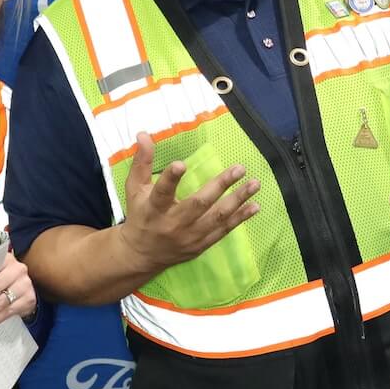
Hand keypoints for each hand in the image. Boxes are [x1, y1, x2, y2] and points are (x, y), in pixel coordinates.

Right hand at [115, 132, 261, 270]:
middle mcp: (173, 223)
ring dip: (238, 200)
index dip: (170, 178)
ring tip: (254, 184)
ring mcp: (189, 236)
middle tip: (238, 169)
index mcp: (153, 208)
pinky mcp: (201, 245)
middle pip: (198, 204)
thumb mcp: (134, 188)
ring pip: (217, 218)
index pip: (161, 192)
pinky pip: (223, 231)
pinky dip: (240, 218)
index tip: (180, 164)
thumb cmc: (140, 215)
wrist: (142, 254)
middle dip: (220, 186)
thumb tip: (144, 134)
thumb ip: (141, 162)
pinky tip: (255, 205)